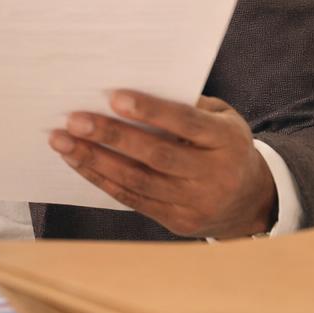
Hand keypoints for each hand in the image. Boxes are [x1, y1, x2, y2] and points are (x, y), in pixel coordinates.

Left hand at [48, 91, 277, 238]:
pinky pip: (133, 199)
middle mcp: (214, 175)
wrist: (251, 200)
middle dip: (111, 137)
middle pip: (156, 156)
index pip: (186, 124)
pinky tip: (77, 162)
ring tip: (62, 142)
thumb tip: (130, 90)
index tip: (114, 97)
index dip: (150, 111)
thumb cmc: (223, 144)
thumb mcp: (221, 118)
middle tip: (74, 120)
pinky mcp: (177, 222)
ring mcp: (196, 203)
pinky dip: (101, 179)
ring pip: (138, 182)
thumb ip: (185, 104)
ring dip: (95, 160)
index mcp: (226, 141)